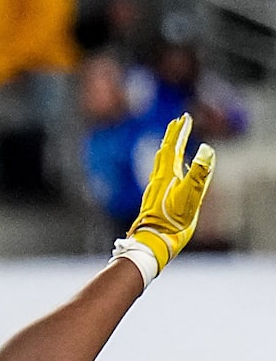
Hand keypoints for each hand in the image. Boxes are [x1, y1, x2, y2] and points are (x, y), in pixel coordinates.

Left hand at [123, 114, 214, 274]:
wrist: (153, 243)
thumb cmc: (171, 222)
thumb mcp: (190, 196)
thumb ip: (199, 173)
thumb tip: (206, 149)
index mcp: (167, 176)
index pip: (174, 148)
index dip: (180, 132)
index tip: (185, 117)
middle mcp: (158, 180)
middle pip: (165, 152)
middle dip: (172, 136)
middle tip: (177, 123)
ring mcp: (155, 190)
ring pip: (161, 164)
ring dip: (168, 149)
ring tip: (172, 142)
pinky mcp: (155, 200)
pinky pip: (161, 176)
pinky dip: (166, 166)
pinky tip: (170, 172)